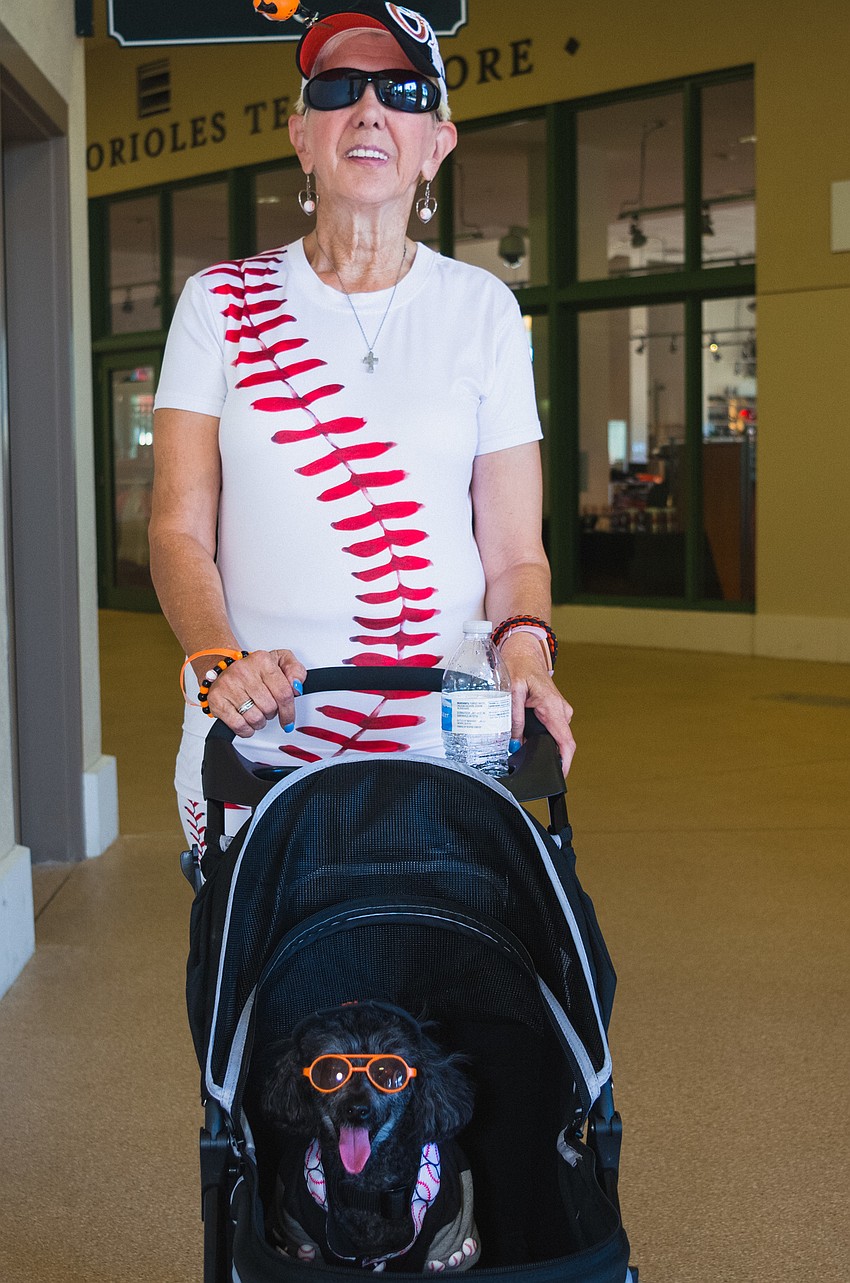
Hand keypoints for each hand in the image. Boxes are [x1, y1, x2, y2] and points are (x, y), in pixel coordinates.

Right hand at [203, 649, 307, 737]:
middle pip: (270, 708)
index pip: (283, 693)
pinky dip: (246, 729)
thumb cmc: (253, 669)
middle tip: (267, 708)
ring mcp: (228, 685)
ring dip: (260, 722)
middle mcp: (243, 671)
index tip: (289, 719)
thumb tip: (297, 687)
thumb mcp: (280, 661)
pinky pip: (239, 725)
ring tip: (256, 712)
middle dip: (272, 713)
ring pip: (255, 718)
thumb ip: (296, 671)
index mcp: (262, 661)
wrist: (223, 667)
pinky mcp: (217, 700)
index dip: (289, 711)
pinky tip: (247, 722)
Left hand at [499, 633, 575, 775]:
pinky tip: (524, 733)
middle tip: (523, 760)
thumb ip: (514, 718)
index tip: (560, 776)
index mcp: (553, 707)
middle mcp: (561, 710)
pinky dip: (538, 735)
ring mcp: (559, 711)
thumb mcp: (511, 691)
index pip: (566, 742)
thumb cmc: (519, 666)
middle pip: (559, 742)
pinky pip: (550, 729)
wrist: (524, 652)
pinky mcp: (554, 711)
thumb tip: (513, 742)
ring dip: (539, 743)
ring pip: (553, 736)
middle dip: (545, 754)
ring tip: (519, 743)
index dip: (565, 762)